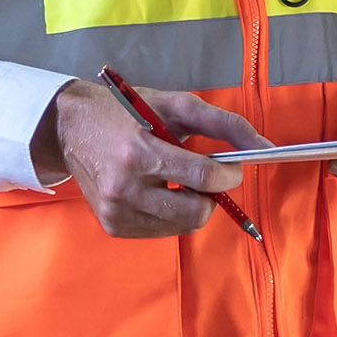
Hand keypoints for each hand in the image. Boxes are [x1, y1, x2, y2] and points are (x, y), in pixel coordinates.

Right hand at [35, 80, 264, 239]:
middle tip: (206, 176)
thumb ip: (225, 124)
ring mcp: (115, 212)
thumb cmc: (127, 111)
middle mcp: (123, 188)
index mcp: (139, 152)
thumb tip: (266, 149)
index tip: (235, 168)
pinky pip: (162, 230)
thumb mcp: (177, 105)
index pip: (201, 177)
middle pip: (195, 212)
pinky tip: (158, 190)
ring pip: (182, 225)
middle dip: (212, 196)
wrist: (71, 129)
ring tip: (176, 179)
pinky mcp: (112, 226)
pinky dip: (172, 213)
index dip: (229, 175)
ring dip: (193, 204)